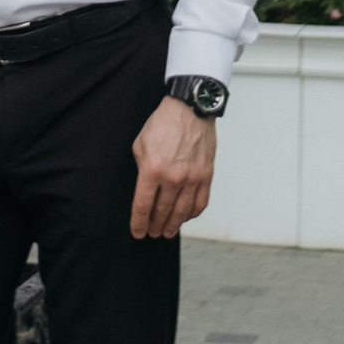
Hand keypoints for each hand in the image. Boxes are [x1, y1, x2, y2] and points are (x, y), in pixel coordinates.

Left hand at [130, 95, 214, 239]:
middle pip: (162, 212)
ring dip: (173, 225)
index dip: (139, 223)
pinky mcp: (206, 176)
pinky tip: (185, 218)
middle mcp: (173, 177)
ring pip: (182, 212)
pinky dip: (192, 214)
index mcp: (152, 169)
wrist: (190, 109)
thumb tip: (145, 188)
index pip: (143, 205)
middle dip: (155, 226)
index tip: (138, 232)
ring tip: (167, 232)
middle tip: (152, 233)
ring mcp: (192, 178)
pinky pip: (200, 203)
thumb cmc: (163, 123)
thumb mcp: (140, 145)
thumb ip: (141, 168)